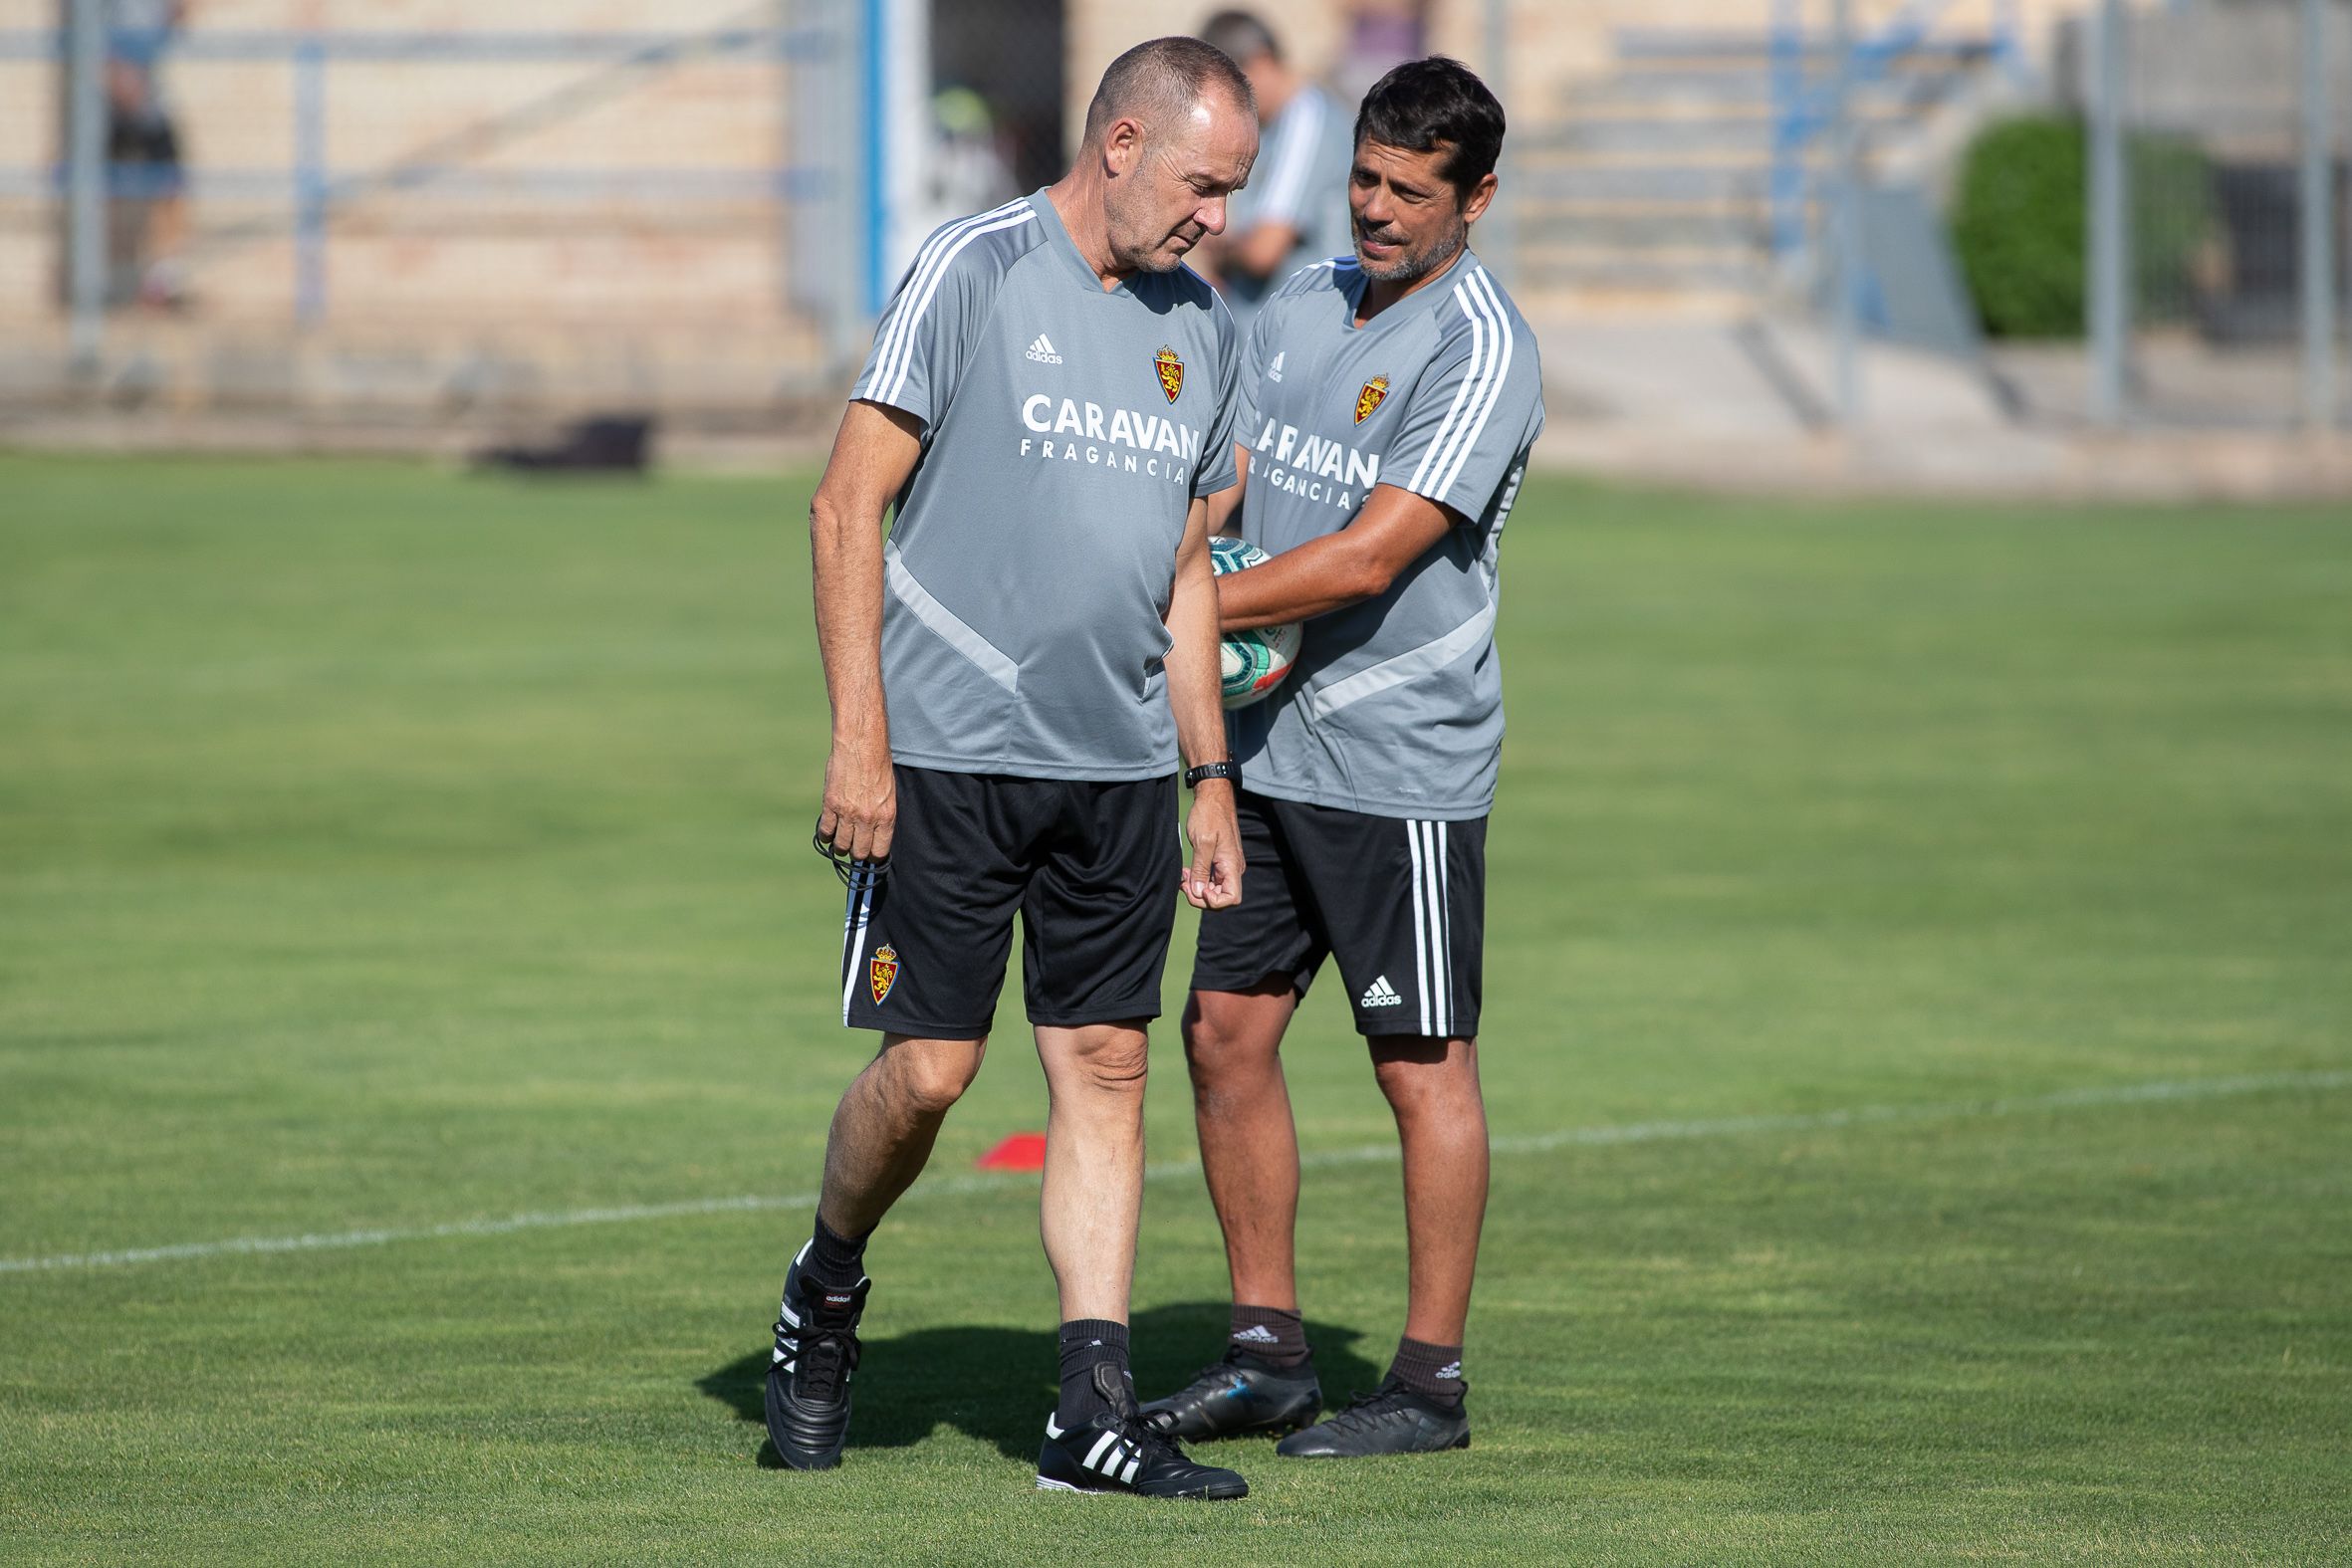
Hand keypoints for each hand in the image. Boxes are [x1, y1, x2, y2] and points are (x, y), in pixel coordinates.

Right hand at [818, 737, 895, 862]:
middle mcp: (867, 819)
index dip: (874, 857)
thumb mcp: (888, 794)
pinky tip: (828, 833)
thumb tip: (874, 836)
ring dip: (840, 846)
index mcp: (886, 817)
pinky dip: (825, 835)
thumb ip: (881, 816)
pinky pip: (825, 831)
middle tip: (854, 847)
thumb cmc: (878, 766)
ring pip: (841, 846)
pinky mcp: (831, 804)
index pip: (879, 852)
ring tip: (841, 841)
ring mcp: (847, 813)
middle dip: (856, 853)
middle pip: (859, 852)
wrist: (861, 745)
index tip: (870, 855)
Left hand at [1179, 784, 1242, 909]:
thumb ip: (1200, 869)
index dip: (1214, 902)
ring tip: (1183, 876)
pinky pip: (1211, 879)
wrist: (1213, 796)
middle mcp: (1232, 868)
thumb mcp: (1202, 842)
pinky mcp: (1219, 861)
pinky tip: (1187, 872)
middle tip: (1184, 884)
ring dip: (1198, 888)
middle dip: (1201, 896)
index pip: (1231, 898)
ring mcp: (1226, 865)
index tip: (1199, 890)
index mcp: (1232, 865)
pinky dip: (1198, 879)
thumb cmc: (1209, 815)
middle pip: (1221, 897)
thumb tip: (1198, 891)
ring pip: (1215, 889)